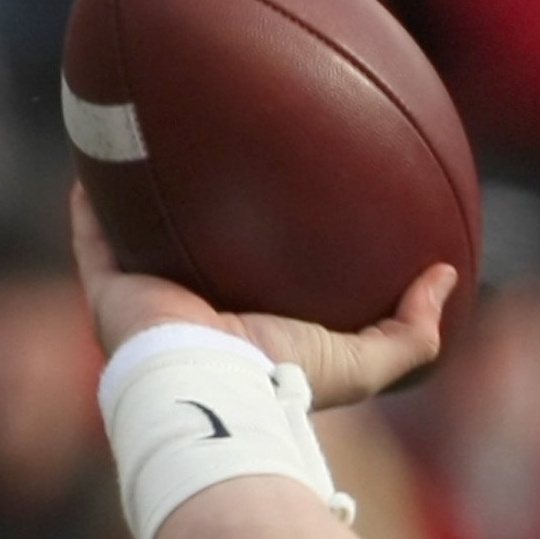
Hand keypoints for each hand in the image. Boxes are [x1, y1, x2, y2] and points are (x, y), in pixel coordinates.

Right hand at [71, 185, 453, 407]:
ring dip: (143, 199)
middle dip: (202, 218)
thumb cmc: (284, 382)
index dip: (269, 254)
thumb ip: (410, 329)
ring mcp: (152, 305)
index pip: (260, 287)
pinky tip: (94, 159)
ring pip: (142, 242)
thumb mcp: (363, 360)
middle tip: (214, 167)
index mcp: (249, 335)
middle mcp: (198, 319)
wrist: (215, 393)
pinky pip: (95, 238)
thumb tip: (447, 276)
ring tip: (150, 145)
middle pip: (198, 258)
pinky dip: (92, 203)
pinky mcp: (113, 292)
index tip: (284, 211)